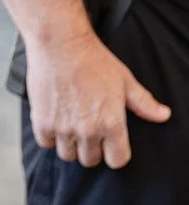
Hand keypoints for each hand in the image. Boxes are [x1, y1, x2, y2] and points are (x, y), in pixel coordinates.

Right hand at [26, 28, 169, 167]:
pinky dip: (50, 136)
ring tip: (71, 126)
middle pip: (90, 160)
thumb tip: (163, 115)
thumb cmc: (92, 60)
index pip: (117, 160)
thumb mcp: (124, 81)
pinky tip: (55, 121)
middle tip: (88, 130)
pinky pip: (47, 143)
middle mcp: (88, 130)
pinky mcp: (42, 122)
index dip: (115, 153)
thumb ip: (144, 103)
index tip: (110, 144)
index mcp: (111, 123)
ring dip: (70, 144)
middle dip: (91, 148)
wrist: (60, 44)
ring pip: (68, 155)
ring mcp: (63, 128)